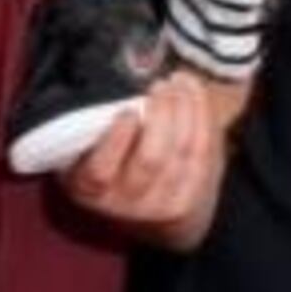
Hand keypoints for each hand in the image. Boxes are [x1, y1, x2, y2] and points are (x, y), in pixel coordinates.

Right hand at [61, 71, 223, 247]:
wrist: (143, 209)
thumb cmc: (108, 162)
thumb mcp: (85, 148)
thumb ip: (96, 126)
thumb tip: (128, 96)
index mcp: (90, 189)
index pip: (101, 172)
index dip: (118, 139)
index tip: (127, 111)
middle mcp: (126, 204)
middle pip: (151, 158)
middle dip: (162, 113)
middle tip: (161, 85)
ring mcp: (163, 206)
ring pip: (184, 152)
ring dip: (187, 108)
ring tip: (181, 82)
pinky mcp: (193, 199)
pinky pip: (206, 153)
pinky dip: (204, 118)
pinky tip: (197, 95)